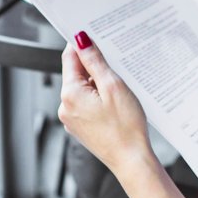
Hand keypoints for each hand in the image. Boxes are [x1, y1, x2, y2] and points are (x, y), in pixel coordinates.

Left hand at [59, 32, 152, 173]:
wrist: (131, 160)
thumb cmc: (126, 127)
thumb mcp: (113, 86)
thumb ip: (95, 61)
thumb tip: (81, 40)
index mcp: (70, 94)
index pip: (70, 58)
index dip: (83, 45)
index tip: (96, 37)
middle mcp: (65, 107)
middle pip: (76, 73)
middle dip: (94, 67)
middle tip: (116, 67)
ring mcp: (72, 119)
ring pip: (83, 89)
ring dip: (98, 83)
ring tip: (119, 90)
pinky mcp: (81, 127)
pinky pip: (87, 103)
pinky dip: (99, 98)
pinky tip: (116, 103)